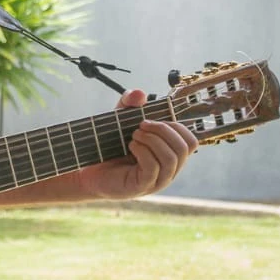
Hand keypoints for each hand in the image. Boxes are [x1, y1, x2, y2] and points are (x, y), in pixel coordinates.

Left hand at [75, 89, 198, 200]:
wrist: (89, 171)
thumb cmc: (109, 148)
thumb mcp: (119, 121)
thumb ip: (129, 105)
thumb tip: (139, 93)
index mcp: (169, 155)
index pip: (190, 141)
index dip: (175, 126)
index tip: (151, 119)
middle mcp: (168, 170)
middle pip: (184, 148)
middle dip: (163, 130)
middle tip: (141, 125)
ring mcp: (157, 180)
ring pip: (171, 159)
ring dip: (152, 140)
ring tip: (133, 135)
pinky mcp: (142, 186)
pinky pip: (153, 168)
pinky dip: (143, 151)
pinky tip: (131, 146)